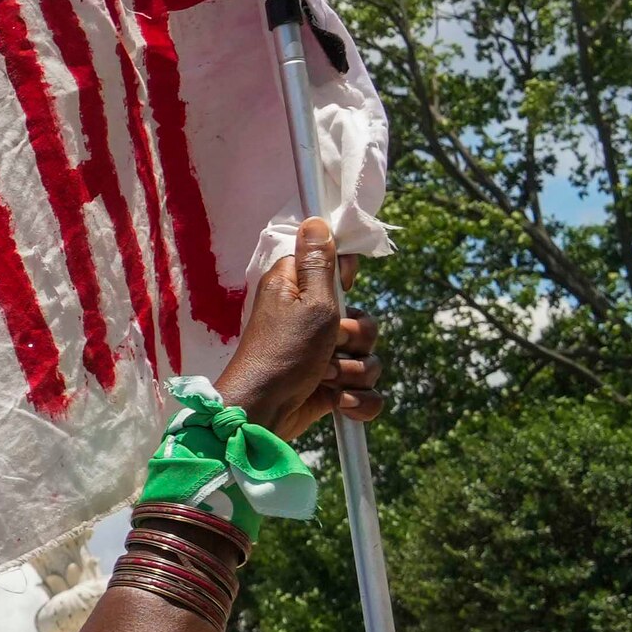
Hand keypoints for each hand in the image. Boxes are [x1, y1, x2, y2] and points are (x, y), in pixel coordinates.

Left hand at [213, 220, 377, 443]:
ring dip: (353, 371)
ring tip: (326, 377)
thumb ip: (319, 263)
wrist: (263, 413)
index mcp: (298, 290)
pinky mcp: (330, 388)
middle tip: (328, 344)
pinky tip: (339, 403)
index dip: (345, 280)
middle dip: (354, 338)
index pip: (337, 269)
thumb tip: (314, 219)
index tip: (341, 290)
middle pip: (363, 319)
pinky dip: (357, 400)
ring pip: (368, 356)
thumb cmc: (283, 353)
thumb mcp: (309, 301)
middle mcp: (310, 320)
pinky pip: (367, 390)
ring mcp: (322, 356)